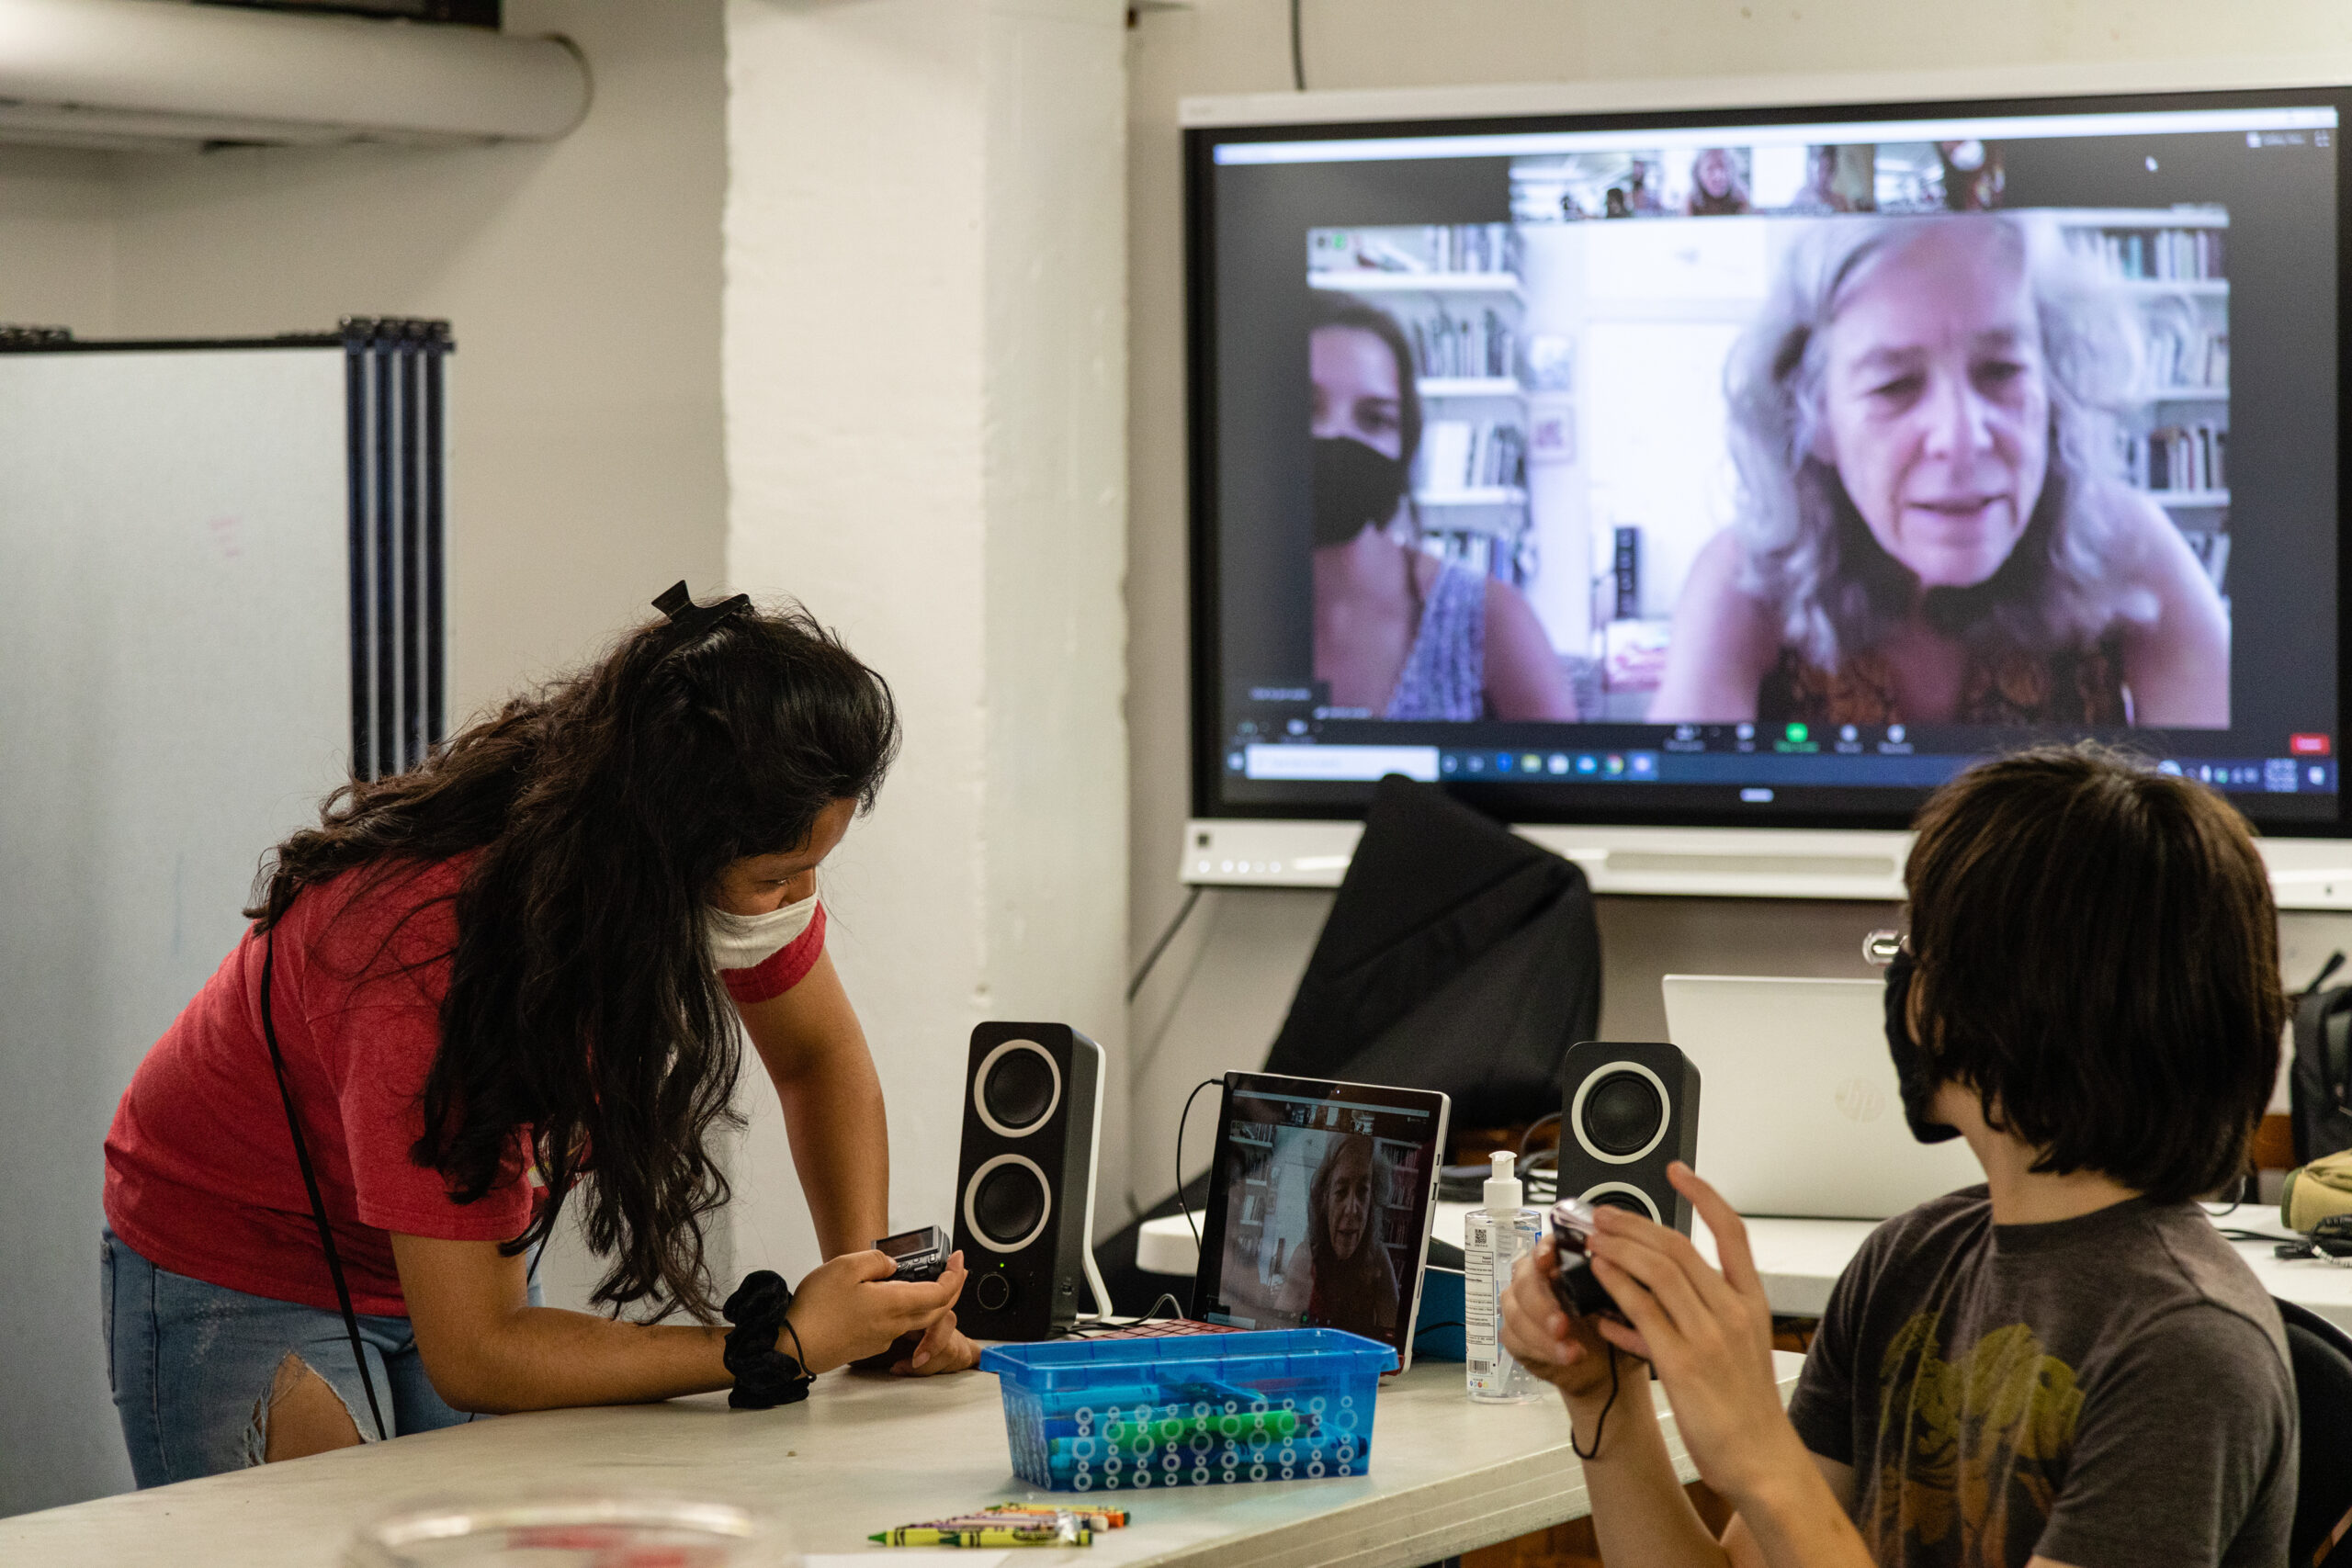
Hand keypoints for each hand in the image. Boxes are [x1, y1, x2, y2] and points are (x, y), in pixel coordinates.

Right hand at [780, 1249, 969, 1373]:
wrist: (792, 1347)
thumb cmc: (816, 1310)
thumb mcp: (846, 1267)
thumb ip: (876, 1261)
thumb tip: (891, 1266)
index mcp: (895, 1304)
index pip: (942, 1293)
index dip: (955, 1275)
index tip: (959, 1259)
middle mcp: (894, 1325)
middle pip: (936, 1310)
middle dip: (950, 1288)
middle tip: (952, 1269)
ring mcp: (882, 1338)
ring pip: (917, 1320)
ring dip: (927, 1300)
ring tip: (920, 1279)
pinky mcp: (868, 1345)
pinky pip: (896, 1327)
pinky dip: (902, 1311)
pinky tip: (885, 1297)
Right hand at [1500, 1235, 1647, 1406]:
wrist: (1607, 1365)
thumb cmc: (1611, 1327)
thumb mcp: (1619, 1303)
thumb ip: (1612, 1283)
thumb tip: (1613, 1266)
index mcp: (1560, 1262)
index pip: (1545, 1247)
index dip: (1543, 1251)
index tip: (1548, 1261)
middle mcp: (1534, 1278)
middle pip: (1524, 1282)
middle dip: (1542, 1305)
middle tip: (1561, 1325)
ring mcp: (1519, 1305)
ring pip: (1515, 1312)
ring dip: (1541, 1333)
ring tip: (1569, 1350)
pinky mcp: (1514, 1334)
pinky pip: (1514, 1337)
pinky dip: (1541, 1349)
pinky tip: (1564, 1357)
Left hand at [1577, 1164, 1805, 1504]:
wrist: (1762, 1461)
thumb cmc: (1746, 1410)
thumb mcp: (1733, 1353)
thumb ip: (1686, 1323)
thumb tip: (1632, 1310)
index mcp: (1751, 1303)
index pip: (1732, 1232)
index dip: (1704, 1195)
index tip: (1678, 1171)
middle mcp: (1733, 1312)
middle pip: (1679, 1246)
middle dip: (1634, 1223)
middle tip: (1602, 1213)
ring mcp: (1709, 1335)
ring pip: (1658, 1270)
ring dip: (1618, 1248)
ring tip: (1592, 1237)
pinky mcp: (1684, 1362)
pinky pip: (1643, 1311)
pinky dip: (1617, 1288)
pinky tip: (1598, 1278)